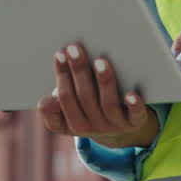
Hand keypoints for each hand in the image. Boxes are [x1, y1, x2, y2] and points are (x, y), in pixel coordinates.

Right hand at [36, 43, 159, 148]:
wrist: (121, 132)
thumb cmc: (90, 110)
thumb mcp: (69, 111)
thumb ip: (55, 104)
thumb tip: (46, 102)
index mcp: (72, 123)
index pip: (64, 98)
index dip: (61, 75)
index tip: (59, 53)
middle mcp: (92, 127)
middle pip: (84, 97)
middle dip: (78, 71)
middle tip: (74, 48)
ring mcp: (114, 125)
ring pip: (107, 104)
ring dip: (104, 82)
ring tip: (100, 61)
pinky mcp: (135, 123)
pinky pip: (135, 116)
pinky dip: (133, 105)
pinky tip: (131, 93)